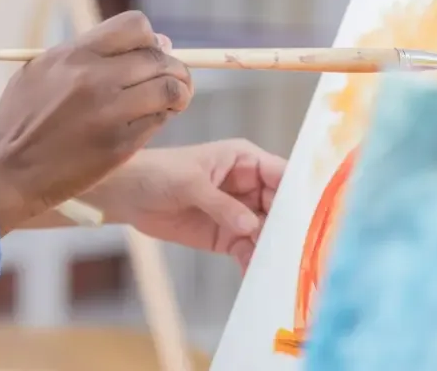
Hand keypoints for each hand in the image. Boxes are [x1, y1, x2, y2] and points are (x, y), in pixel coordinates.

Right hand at [0, 11, 192, 232]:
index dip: (149, 39)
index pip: (135, 26)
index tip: (149, 53)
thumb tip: (154, 42)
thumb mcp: (41, 72)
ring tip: (173, 100)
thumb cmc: (22, 119)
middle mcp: (93, 79)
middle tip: (172, 79)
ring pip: (169, 89)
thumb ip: (88, 54)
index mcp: (73, 56)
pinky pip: (158, 121)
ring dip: (178, 93)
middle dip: (173, 67)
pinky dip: (162, 118)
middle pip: (158, 58)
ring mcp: (108, 113)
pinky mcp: (119, 145)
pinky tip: (150, 120)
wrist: (5, 170)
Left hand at [86, 140, 284, 269]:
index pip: (282, 175)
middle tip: (295, 251)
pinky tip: (256, 276)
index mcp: (245, 161)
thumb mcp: (188, 182)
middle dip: (288, 229)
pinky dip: (253, 263)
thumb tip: (251, 225)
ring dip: (273, 250)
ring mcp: (240, 212)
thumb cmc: (156, 172)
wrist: (126, 194)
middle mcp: (249, 186)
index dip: (298, 195)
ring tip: (278, 268)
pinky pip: (248, 250)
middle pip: (281, 208)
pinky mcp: (227, 235)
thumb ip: (220, 203)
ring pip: (267, 232)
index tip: (310, 218)